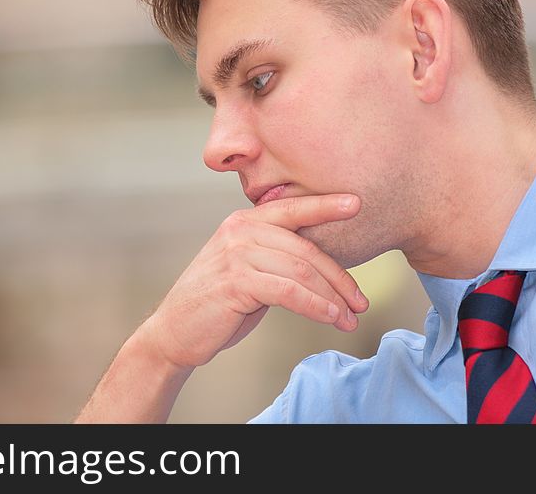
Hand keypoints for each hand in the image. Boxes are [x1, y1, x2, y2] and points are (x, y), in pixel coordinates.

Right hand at [142, 193, 368, 369]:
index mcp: (243, 222)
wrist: (175, 331)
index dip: (326, 206)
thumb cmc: (217, 303)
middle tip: (360, 302)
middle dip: (339, 278)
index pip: (292, 209)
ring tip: (350, 318)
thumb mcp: (248, 270)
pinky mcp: (236, 282)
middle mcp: (240, 231)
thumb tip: (322, 266)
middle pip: (305, 249)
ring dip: (332, 298)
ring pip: (301, 271)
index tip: (356, 204)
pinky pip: (289, 292)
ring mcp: (236, 254)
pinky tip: (330, 317)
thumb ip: (276, 257)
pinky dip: (315, 305)